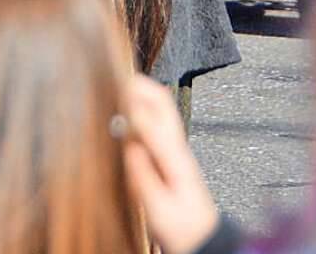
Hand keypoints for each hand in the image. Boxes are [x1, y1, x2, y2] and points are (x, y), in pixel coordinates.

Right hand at [124, 75, 218, 253]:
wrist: (203, 239)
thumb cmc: (184, 228)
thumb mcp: (160, 209)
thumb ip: (145, 177)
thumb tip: (129, 145)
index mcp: (174, 158)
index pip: (152, 119)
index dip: (131, 103)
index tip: (111, 93)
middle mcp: (177, 147)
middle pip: (162, 102)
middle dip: (140, 85)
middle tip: (115, 78)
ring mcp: (175, 148)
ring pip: (160, 108)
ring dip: (141, 93)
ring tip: (119, 86)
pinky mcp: (170, 154)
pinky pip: (157, 120)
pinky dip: (142, 107)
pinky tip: (128, 112)